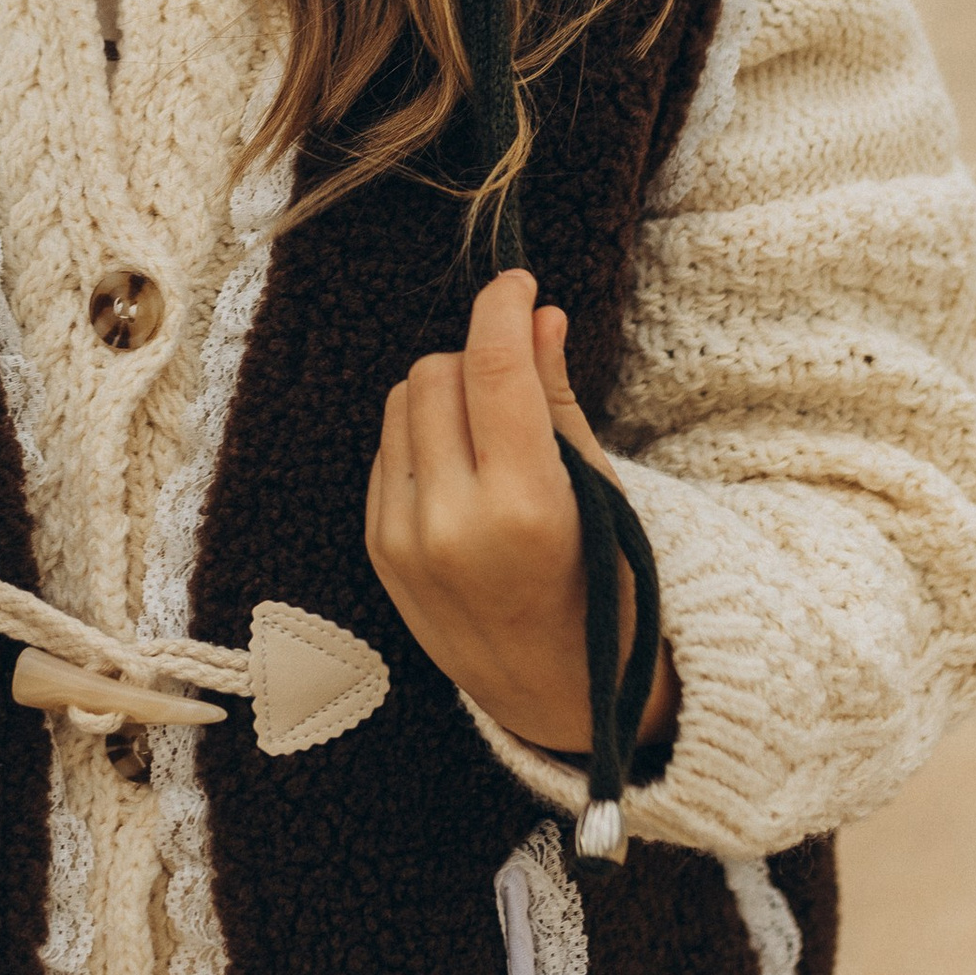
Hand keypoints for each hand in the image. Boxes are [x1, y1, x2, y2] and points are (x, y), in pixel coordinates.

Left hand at [365, 270, 677, 760]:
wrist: (555, 692)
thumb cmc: (599, 587)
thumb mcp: (598, 493)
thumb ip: (556, 399)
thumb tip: (538, 314)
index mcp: (523, 509)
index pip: (494, 369)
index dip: (502, 307)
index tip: (517, 281)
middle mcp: (452, 524)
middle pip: (438, 373)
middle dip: (477, 357)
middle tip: (516, 379)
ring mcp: (404, 540)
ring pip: (402, 402)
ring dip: (444, 392)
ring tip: (491, 431)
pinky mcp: (377, 549)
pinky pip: (385, 448)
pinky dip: (421, 437)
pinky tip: (461, 469)